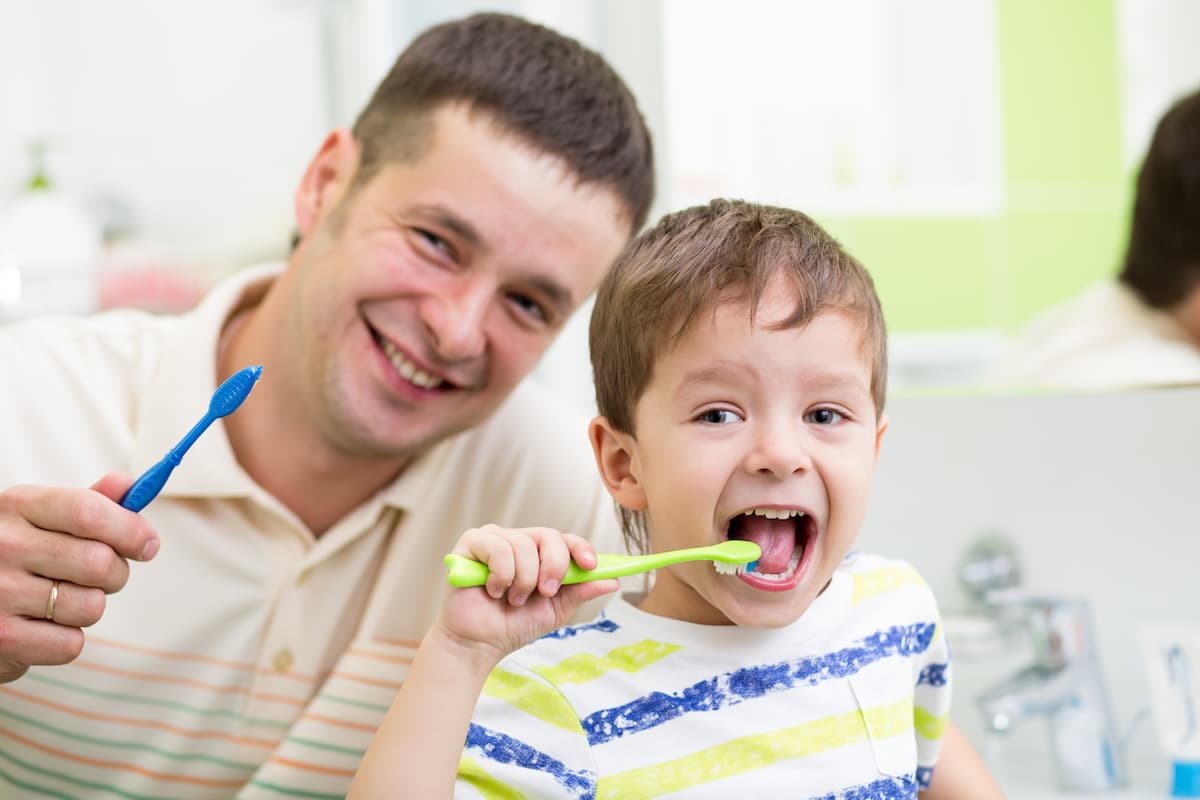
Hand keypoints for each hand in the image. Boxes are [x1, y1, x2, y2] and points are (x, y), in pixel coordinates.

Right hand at [0, 472, 160, 681]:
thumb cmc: (9, 556)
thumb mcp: (36, 518)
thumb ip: (85, 503)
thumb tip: (127, 485)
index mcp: (17, 506)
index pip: (88, 511)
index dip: (130, 529)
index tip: (148, 544)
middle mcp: (4, 546)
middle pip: (100, 562)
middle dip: (116, 573)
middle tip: (99, 576)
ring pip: (92, 605)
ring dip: (88, 607)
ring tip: (60, 600)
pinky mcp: (1, 638)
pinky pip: (70, 643)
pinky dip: (65, 639)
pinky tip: (41, 626)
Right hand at [436, 524, 618, 664]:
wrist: (480, 644)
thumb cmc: (513, 625)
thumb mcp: (555, 610)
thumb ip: (580, 591)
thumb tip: (612, 580)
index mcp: (538, 554)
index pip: (565, 539)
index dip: (581, 549)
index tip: (591, 566)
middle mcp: (517, 541)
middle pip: (548, 536)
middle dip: (553, 567)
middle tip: (545, 592)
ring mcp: (494, 539)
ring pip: (522, 544)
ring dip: (523, 580)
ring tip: (511, 599)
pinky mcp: (471, 544)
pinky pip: (497, 547)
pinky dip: (501, 574)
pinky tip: (492, 590)